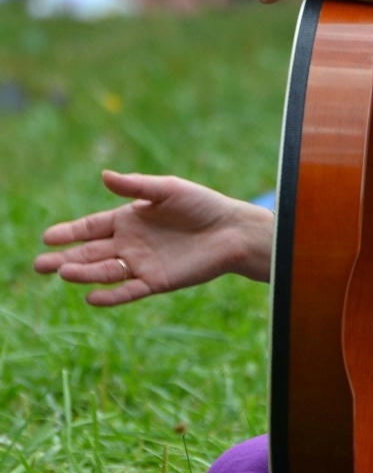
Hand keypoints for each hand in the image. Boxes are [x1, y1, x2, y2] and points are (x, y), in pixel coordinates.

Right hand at [34, 170, 271, 306]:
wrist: (232, 231)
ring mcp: (141, 264)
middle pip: (91, 252)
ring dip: (84, 273)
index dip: (69, 232)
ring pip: (105, 271)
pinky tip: (92, 296)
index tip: (47, 237)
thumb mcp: (168, 189)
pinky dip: (111, 295)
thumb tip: (104, 175)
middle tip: (40, 264)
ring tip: (63, 273)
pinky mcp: (156, 281)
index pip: (91, 227)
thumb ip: (137, 187)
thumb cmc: (201, 204)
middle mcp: (130, 243)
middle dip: (66, 257)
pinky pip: (129, 290)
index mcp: (129, 218)